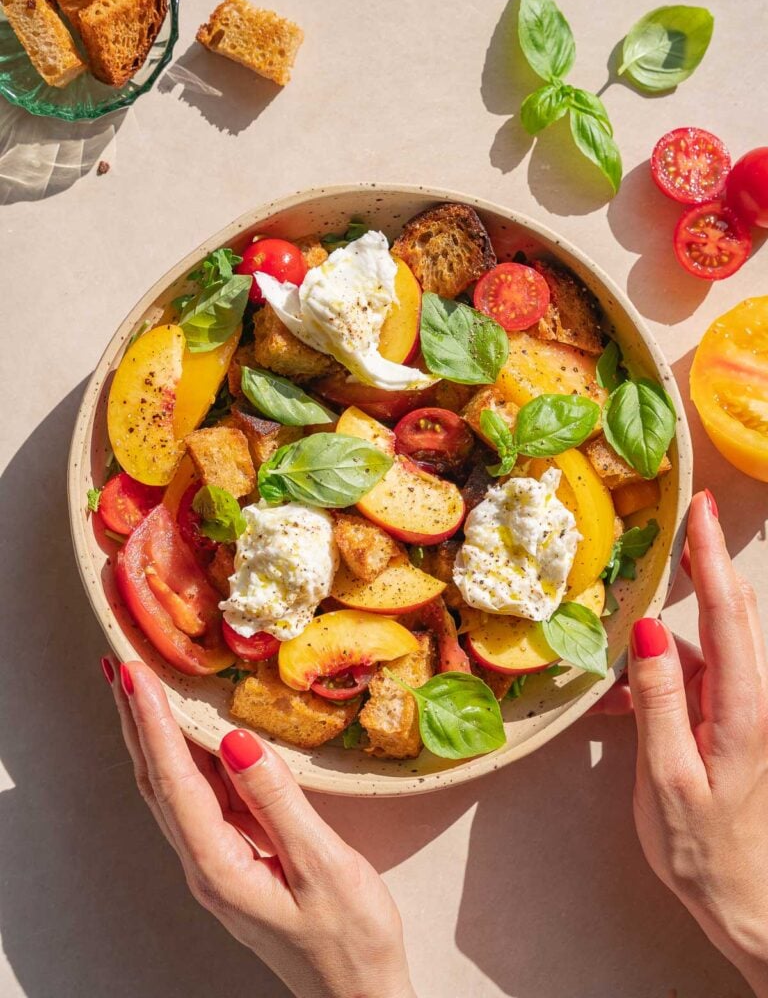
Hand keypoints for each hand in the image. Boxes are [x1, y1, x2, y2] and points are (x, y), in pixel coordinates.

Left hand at [102, 658, 414, 997]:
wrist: (359, 997)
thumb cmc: (349, 942)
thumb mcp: (324, 869)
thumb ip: (279, 804)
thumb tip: (238, 743)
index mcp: (219, 867)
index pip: (175, 781)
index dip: (153, 723)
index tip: (134, 675)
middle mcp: (206, 863)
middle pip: (157, 780)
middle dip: (135, 720)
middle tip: (117, 667)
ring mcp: (218, 862)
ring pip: (173, 788)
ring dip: (153, 735)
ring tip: (139, 690)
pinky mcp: (236, 858)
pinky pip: (200, 797)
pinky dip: (185, 757)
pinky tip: (190, 736)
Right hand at [597, 491, 767, 996]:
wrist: (741, 901)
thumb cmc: (703, 848)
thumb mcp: (668, 776)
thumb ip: (660, 700)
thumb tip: (648, 629)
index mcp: (743, 707)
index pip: (727, 615)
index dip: (710, 557)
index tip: (701, 508)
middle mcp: (749, 697)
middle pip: (731, 612)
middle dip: (708, 558)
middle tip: (690, 509)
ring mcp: (737, 707)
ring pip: (706, 642)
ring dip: (670, 623)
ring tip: (626, 620)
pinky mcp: (723, 719)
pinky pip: (689, 676)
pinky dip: (657, 670)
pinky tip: (617, 693)